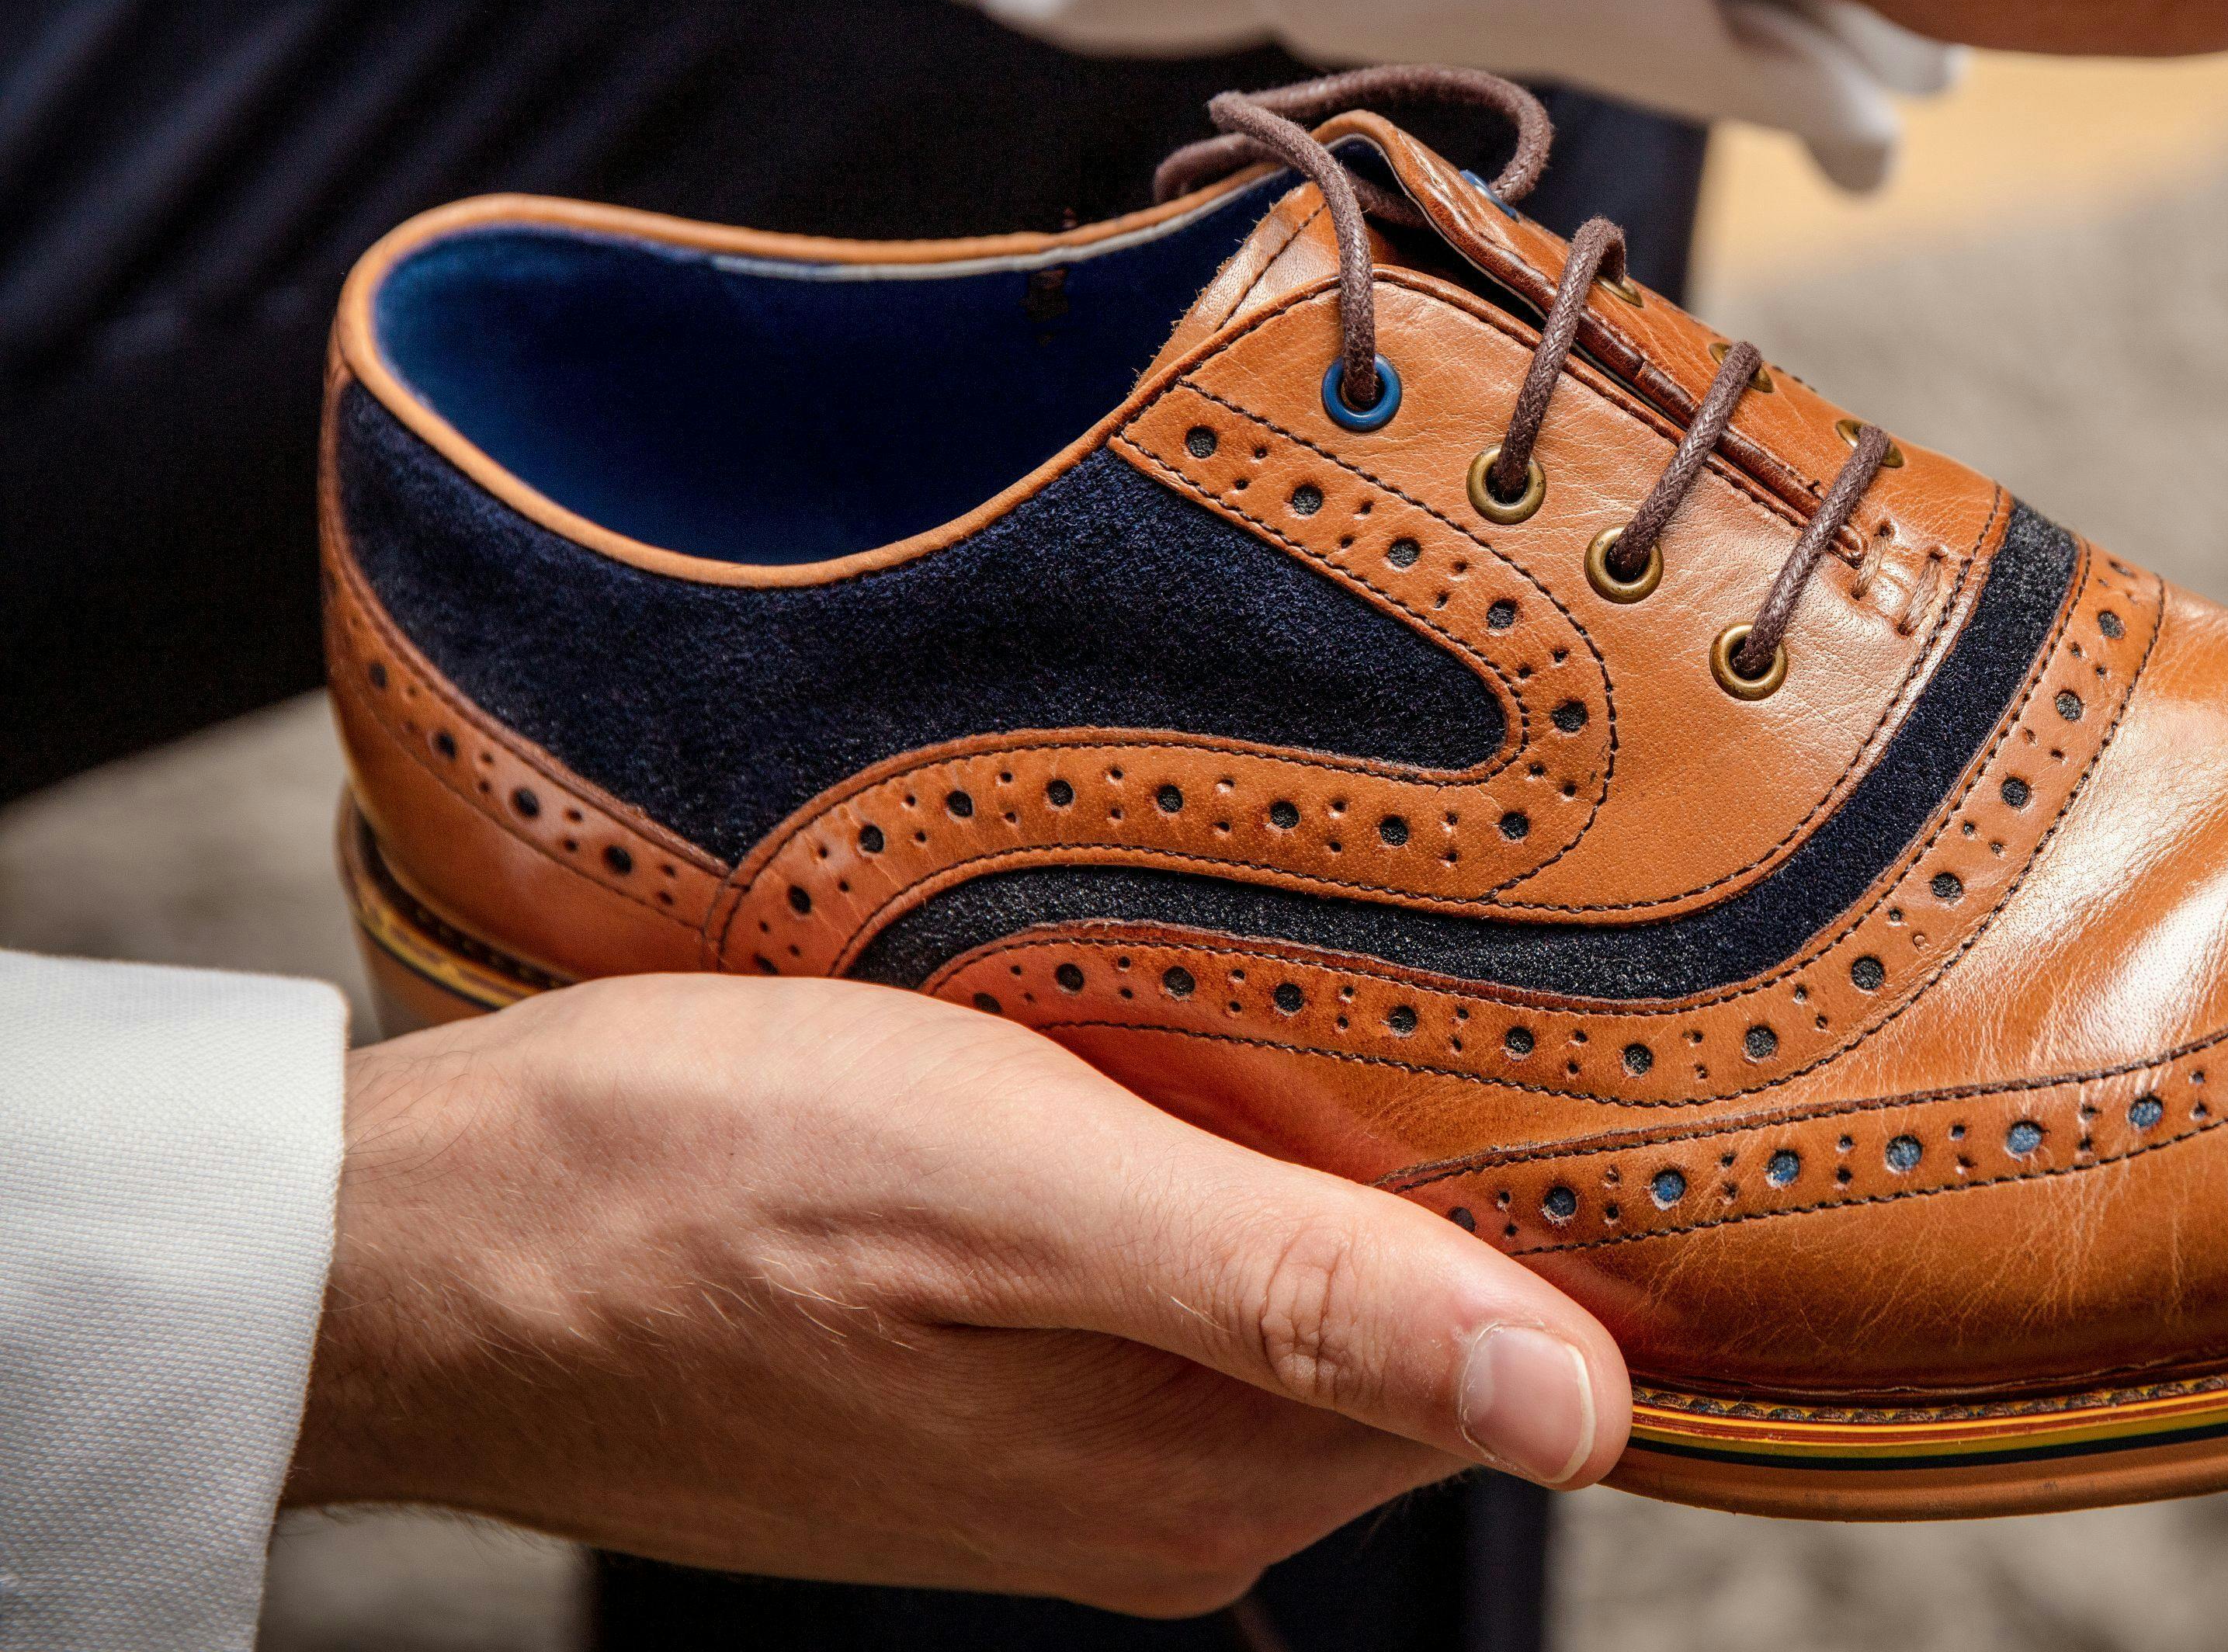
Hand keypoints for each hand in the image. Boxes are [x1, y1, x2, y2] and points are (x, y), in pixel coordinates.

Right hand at [284, 975, 1628, 1612]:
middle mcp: (1156, 1499)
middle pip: (1401, 1320)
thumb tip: (1579, 1411)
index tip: (1582, 1037)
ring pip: (1277, 1289)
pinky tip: (1140, 1064)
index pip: (1504, 1356)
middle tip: (1430, 964)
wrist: (410, 1253)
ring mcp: (1060, 1455)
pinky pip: (1160, 1282)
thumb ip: (1297, 1295)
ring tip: (1282, 988)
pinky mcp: (978, 1394)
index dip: (1552, 1196)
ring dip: (1296, 1151)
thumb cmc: (676, 1187)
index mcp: (1201, 1479)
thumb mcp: (1017, 1193)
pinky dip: (1180, 1170)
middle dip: (1432, 1163)